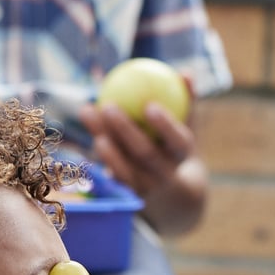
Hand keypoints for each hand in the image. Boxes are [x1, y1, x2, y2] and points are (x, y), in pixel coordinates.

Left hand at [77, 99, 207, 233]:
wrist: (175, 204)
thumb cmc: (178, 155)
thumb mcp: (187, 133)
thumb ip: (188, 103)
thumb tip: (186, 71)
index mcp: (182, 159)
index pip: (177, 142)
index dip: (165, 126)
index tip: (150, 105)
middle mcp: (164, 177)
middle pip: (144, 154)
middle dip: (125, 131)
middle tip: (108, 104)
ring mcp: (144, 190)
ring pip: (121, 165)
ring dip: (102, 139)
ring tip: (87, 112)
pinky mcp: (125, 197)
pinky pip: (108, 171)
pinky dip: (95, 149)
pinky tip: (85, 124)